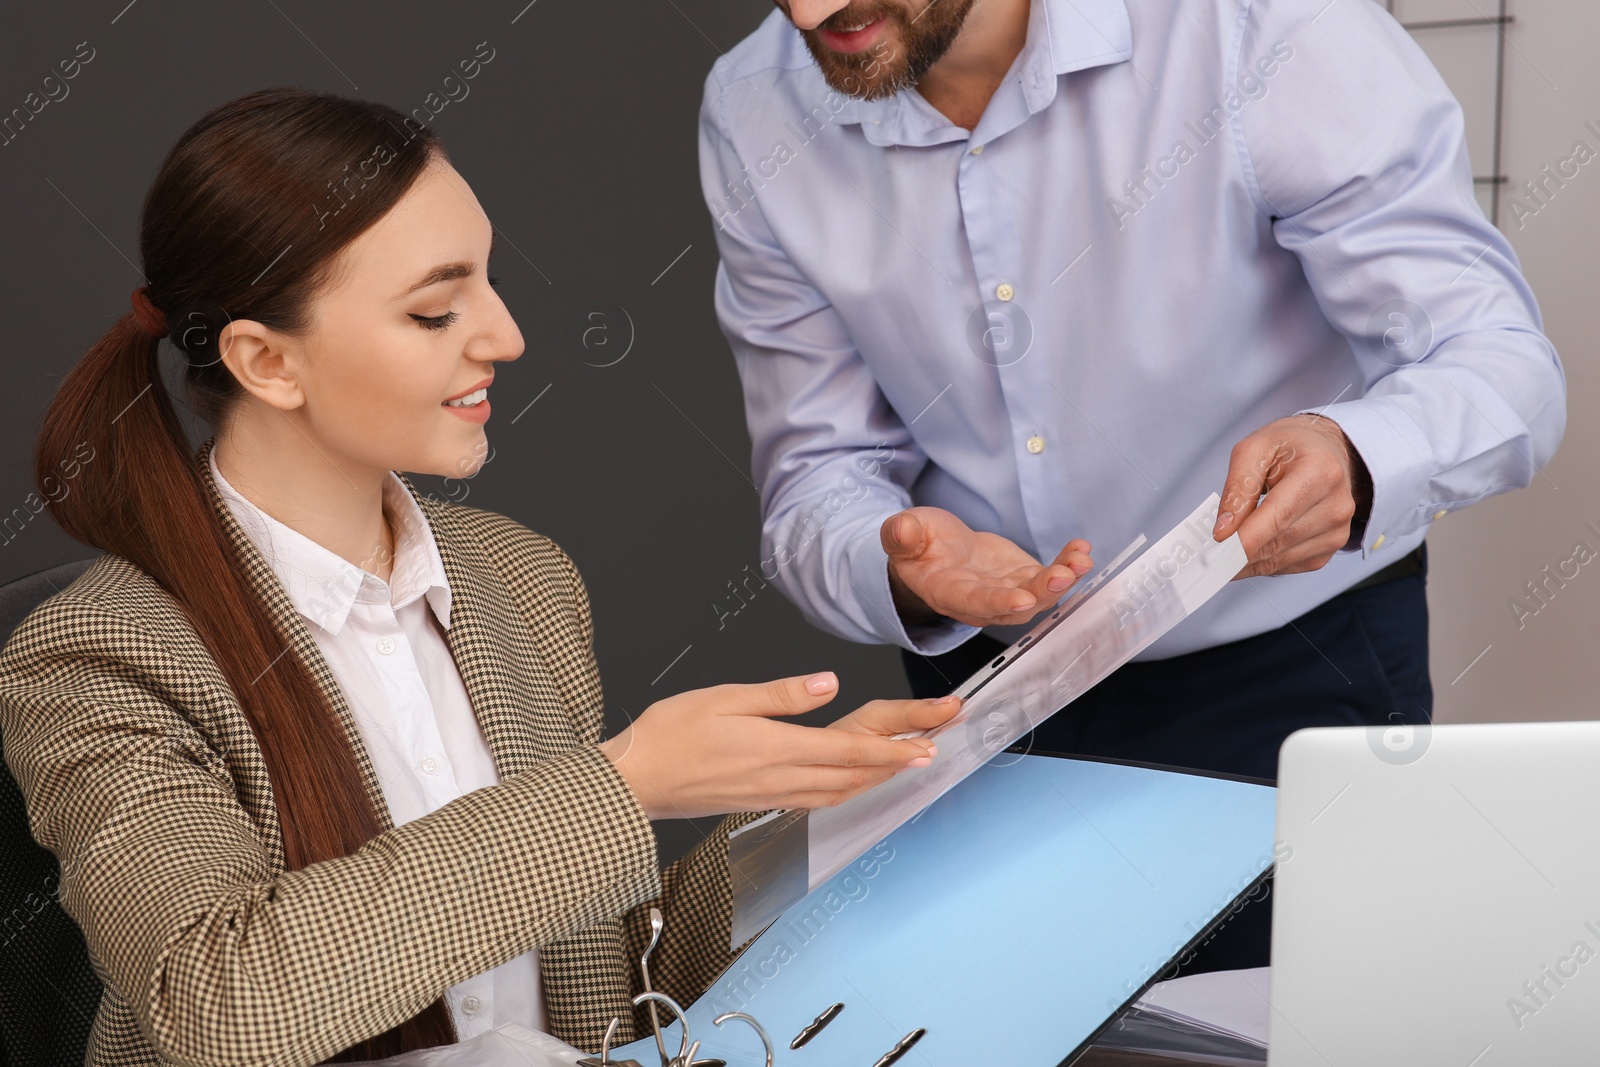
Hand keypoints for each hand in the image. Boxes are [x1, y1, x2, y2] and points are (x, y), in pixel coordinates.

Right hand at [597, 672, 954, 818]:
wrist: (633, 782)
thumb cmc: (669, 736)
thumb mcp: (724, 698)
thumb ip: (782, 694)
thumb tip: (829, 683)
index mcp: (776, 749)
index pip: (850, 752)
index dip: (894, 751)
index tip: (928, 746)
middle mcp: (781, 779)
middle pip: (854, 776)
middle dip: (896, 765)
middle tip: (932, 752)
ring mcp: (771, 795)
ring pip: (838, 793)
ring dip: (875, 781)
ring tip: (902, 768)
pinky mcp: (759, 801)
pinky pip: (815, 800)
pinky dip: (844, 791)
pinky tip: (849, 784)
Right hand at [882, 507, 1091, 628]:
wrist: (936, 552)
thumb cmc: (918, 546)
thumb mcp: (903, 534)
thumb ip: (901, 535)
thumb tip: (902, 529)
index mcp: (949, 593)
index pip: (975, 603)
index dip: (999, 602)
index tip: (1023, 598)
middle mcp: (982, 600)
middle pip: (1016, 605)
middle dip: (1042, 592)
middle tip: (1063, 575)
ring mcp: (1007, 590)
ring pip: (1039, 594)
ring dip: (1063, 580)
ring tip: (1081, 560)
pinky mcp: (1023, 577)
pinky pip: (1050, 576)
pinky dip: (1068, 565)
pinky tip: (1081, 550)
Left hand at [1212, 414, 1373, 579]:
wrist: (1328, 451)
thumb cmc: (1291, 446)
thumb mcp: (1255, 449)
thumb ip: (1237, 488)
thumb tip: (1223, 530)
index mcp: (1319, 473)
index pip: (1278, 517)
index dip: (1244, 540)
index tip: (1214, 552)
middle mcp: (1335, 505)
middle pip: (1277, 542)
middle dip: (1237, 554)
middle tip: (1205, 558)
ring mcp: (1337, 530)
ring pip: (1281, 560)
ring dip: (1247, 561)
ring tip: (1221, 553)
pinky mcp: (1331, 547)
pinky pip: (1288, 565)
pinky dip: (1263, 562)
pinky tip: (1249, 550)